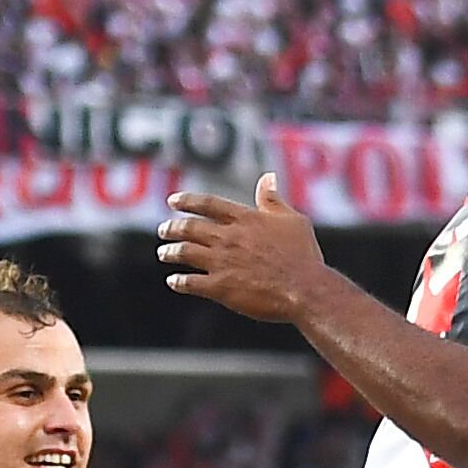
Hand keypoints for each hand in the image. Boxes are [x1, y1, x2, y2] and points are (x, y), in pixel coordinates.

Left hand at [157, 171, 332, 319]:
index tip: (173, 201)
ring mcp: (221, 262)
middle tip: (163, 230)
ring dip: (171, 252)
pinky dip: (179, 281)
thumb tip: (267, 178)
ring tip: (164, 253)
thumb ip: (273, 200)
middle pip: (190, 228)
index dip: (188, 201)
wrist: (304, 289)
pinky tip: (173, 281)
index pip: (208, 204)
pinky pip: (191, 282)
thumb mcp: (293, 220)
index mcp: (244, 219)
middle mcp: (228, 237)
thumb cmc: (303, 255)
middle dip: (172, 228)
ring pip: (185, 252)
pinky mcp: (220, 287)